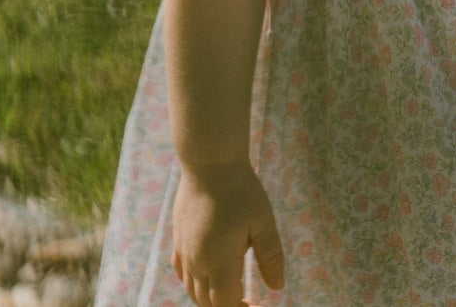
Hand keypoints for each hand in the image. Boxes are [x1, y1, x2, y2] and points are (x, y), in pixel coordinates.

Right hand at [171, 160, 284, 304]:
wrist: (210, 162)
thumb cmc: (241, 190)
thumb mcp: (263, 222)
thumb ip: (270, 257)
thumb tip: (277, 287)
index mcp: (219, 262)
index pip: (226, 304)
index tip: (255, 304)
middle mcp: (197, 262)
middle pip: (207, 302)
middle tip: (247, 301)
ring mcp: (185, 250)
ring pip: (192, 290)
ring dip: (209, 298)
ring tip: (230, 291)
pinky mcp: (178, 238)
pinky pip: (181, 272)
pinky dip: (192, 282)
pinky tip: (206, 276)